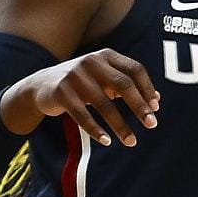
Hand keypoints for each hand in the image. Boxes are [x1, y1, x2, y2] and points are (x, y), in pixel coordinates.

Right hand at [11, 50, 159, 146]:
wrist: (41, 85)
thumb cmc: (82, 83)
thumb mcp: (104, 78)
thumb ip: (128, 85)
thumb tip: (156, 101)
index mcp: (106, 56)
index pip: (135, 70)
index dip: (147, 88)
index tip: (156, 108)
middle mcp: (91, 62)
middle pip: (123, 84)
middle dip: (139, 106)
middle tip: (152, 124)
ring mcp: (74, 76)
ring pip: (104, 104)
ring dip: (120, 125)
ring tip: (131, 141)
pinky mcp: (60, 92)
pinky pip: (82, 115)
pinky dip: (96, 129)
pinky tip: (106, 141)